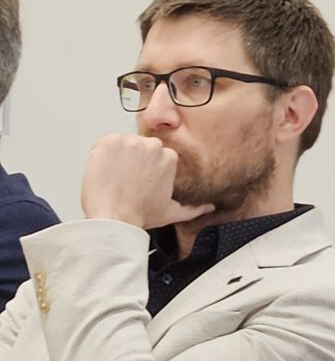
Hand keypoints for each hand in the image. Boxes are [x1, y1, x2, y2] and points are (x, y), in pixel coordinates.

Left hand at [80, 134, 213, 228]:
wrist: (115, 218)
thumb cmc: (140, 214)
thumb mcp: (172, 212)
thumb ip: (193, 208)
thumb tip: (209, 208)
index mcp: (169, 157)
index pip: (153, 154)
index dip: (142, 167)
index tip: (137, 179)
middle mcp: (152, 145)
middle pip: (138, 146)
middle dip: (131, 160)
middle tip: (124, 179)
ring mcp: (130, 142)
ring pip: (120, 144)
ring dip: (115, 158)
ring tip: (113, 178)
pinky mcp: (109, 142)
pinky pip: (103, 143)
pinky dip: (99, 155)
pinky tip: (104, 172)